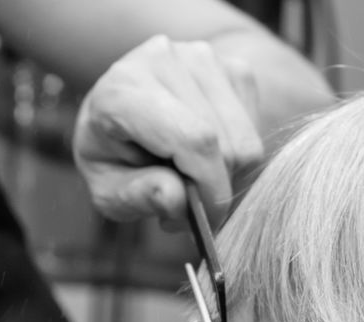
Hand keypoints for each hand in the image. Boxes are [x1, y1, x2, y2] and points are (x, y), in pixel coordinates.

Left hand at [72, 35, 263, 225]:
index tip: (208, 222)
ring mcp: (202, 56)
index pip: (193, 139)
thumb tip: (180, 200)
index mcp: (123, 90)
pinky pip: (255, 129)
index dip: (211, 189)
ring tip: (193, 178)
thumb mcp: (108, 190)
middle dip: (217, 188)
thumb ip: (140, 196)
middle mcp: (163, 60)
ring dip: (229, 174)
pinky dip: (238, 155)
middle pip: (226, 144)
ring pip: (247, 141)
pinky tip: (206, 154)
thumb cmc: (111, 156)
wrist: (119, 110)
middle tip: (190, 204)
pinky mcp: (231, 65)